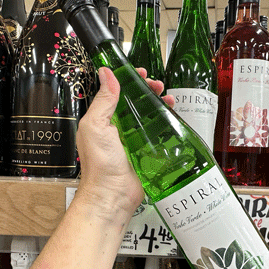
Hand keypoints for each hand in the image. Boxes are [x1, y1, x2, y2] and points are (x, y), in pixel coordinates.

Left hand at [74, 67, 173, 225]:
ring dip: (159, 104)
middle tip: (156, 86)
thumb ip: (103, 100)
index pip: (116, 92)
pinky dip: (166, 122)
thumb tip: (106, 74)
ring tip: (167, 99)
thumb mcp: (96, 126)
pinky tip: (172, 116)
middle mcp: (117, 128)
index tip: (139, 73)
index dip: (129, 80)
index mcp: (103, 119)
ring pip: (149, 115)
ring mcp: (133, 139)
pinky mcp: (146, 150)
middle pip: (135, 101)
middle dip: (147, 90)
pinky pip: (158, 132)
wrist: (112, 195)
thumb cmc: (99, 165)